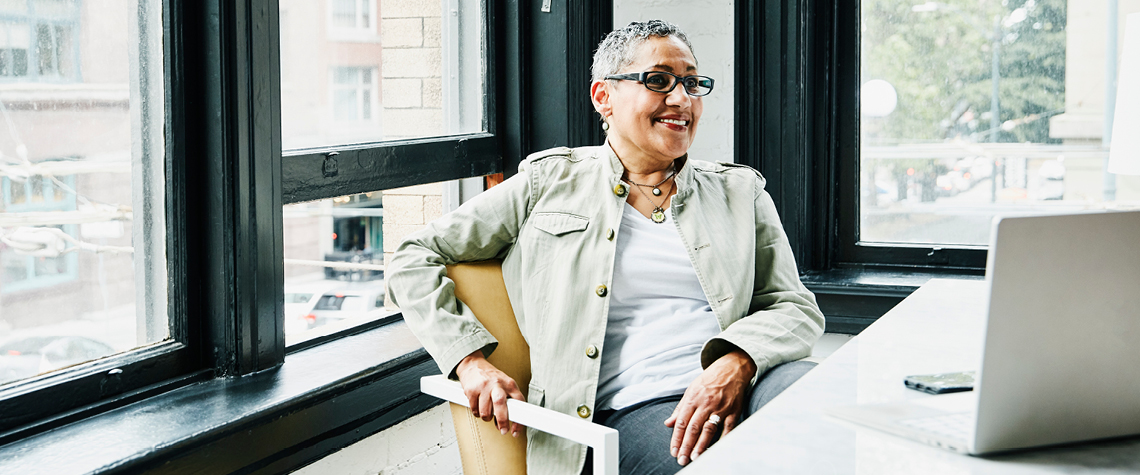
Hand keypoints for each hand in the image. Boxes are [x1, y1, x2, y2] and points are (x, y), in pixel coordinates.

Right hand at [455, 350, 525, 436]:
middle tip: (503, 430)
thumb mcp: (503, 386)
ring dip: (486, 418)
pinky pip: (474, 409)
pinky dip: (476, 412)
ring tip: (486, 413)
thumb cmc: (490, 378)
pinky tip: (478, 406)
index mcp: (509, 383)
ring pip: (485, 411)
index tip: (516, 431)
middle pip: (500, 403)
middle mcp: (497, 383)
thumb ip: (506, 403)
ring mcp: (483, 386)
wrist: (472, 364)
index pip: (519, 401)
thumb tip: (502, 425)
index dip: (519, 420)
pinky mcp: (471, 390)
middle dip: (502, 420)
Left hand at [664, 349, 756, 465]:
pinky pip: (728, 427)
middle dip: (686, 445)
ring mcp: (720, 408)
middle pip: (693, 428)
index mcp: (693, 399)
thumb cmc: (709, 380)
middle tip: (682, 459)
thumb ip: (680, 408)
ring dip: (701, 444)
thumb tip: (668, 423)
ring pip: (709, 429)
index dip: (676, 438)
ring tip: (695, 457)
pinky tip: (717, 448)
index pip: (681, 422)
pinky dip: (723, 438)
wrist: (731, 368)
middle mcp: (705, 404)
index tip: (673, 451)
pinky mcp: (733, 410)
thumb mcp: (691, 390)